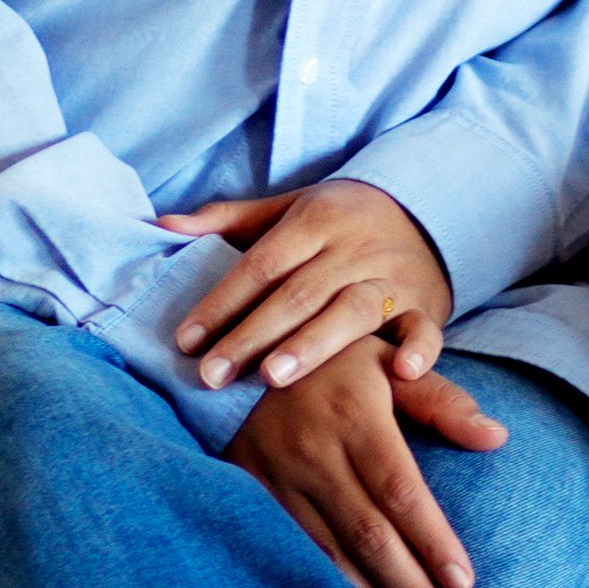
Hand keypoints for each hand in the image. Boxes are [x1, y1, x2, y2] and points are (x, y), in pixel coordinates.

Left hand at [160, 178, 451, 394]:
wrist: (423, 211)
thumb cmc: (336, 221)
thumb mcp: (285, 209)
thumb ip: (226, 220)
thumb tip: (162, 224)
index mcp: (314, 220)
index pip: (260, 264)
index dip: (221, 301)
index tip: (185, 340)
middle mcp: (352, 248)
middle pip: (297, 294)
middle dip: (251, 336)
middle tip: (212, 376)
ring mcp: (391, 278)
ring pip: (351, 311)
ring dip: (313, 345)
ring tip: (273, 378)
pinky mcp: (425, 306)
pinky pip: (425, 329)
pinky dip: (419, 350)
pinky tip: (400, 374)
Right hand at [227, 342, 507, 587]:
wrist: (238, 358)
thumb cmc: (332, 362)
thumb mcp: (387, 362)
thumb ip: (442, 402)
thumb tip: (497, 437)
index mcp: (353, 416)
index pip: (399, 490)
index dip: (431, 540)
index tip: (464, 583)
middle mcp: (313, 451)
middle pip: (368, 534)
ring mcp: (277, 479)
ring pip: (329, 554)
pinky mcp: (250, 498)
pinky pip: (292, 555)